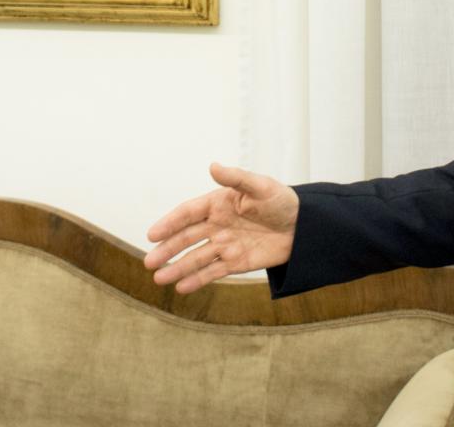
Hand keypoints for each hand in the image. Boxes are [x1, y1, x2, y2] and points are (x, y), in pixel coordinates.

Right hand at [143, 162, 298, 293]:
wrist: (304, 227)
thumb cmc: (281, 201)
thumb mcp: (261, 186)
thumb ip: (236, 178)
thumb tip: (213, 166)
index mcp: (218, 203)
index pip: (188, 214)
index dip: (170, 223)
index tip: (152, 234)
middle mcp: (216, 225)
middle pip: (186, 239)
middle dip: (167, 250)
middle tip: (149, 263)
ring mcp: (224, 245)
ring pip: (196, 258)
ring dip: (178, 268)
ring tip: (159, 279)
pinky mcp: (236, 263)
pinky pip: (213, 272)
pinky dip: (197, 280)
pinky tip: (181, 288)